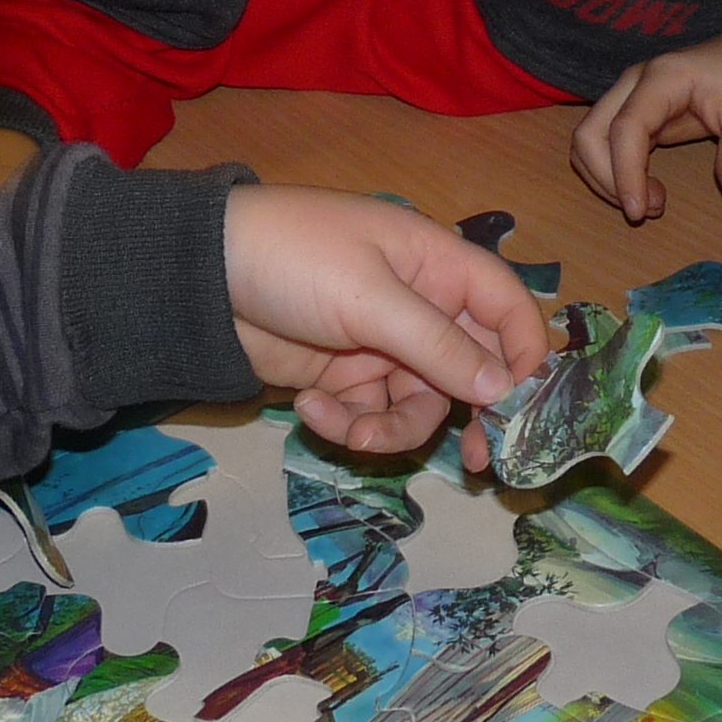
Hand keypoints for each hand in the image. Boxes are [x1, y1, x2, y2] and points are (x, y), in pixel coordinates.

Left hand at [222, 185, 551, 458]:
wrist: (196, 276)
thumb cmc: (292, 259)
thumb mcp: (369, 297)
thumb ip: (436, 344)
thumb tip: (502, 388)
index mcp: (437, 265)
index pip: (507, 308)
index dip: (525, 353)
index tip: (525, 406)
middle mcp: (420, 306)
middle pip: (470, 369)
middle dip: (470, 414)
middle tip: (476, 462)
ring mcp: (381, 345)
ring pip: (419, 404)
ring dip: (391, 427)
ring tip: (351, 431)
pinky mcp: (343, 377)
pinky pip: (370, 414)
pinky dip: (346, 423)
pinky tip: (310, 410)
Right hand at [574, 0, 721, 223]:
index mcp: (663, 77)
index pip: (625, 127)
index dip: (624, 172)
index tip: (639, 211)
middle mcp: (636, 83)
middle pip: (590, 133)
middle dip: (606, 179)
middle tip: (647, 210)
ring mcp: (632, 96)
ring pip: (590, 141)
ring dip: (606, 179)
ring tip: (650, 204)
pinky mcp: (636, 112)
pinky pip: (607, 145)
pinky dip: (616, 173)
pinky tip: (648, 190)